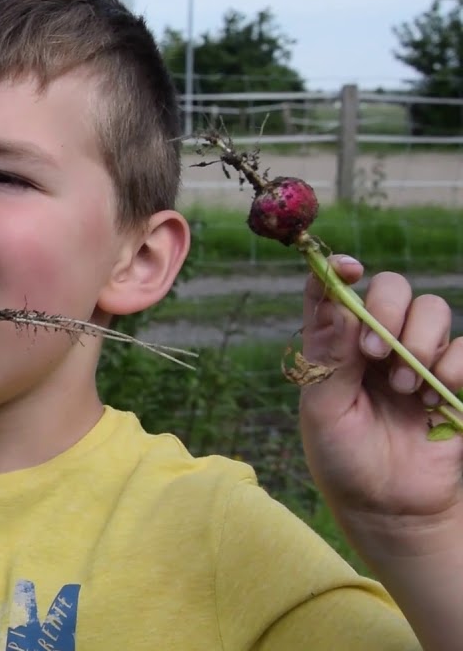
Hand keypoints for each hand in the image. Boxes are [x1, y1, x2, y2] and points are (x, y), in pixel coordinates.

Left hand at [297, 255, 462, 547]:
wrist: (390, 507)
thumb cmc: (344, 458)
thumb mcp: (324, 410)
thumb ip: (330, 356)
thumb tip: (336, 302)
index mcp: (336, 345)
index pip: (334, 291)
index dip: (337, 269)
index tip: (348, 267)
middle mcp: (376, 342)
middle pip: (392, 288)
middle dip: (388, 311)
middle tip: (375, 355)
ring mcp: (417, 358)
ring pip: (432, 309)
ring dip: (419, 341)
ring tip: (404, 388)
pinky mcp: (453, 379)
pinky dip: (453, 365)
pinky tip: (433, 397)